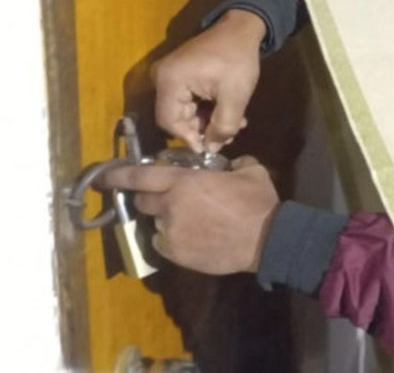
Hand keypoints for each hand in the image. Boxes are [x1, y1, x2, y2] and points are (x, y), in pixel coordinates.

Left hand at [102, 156, 278, 274]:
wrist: (266, 240)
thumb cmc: (257, 203)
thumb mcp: (251, 171)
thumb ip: (233, 164)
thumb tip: (230, 165)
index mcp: (185, 181)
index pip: (140, 176)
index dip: (118, 175)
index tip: (103, 176)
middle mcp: (170, 205)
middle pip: (142, 200)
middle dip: (150, 197)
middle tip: (167, 197)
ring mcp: (171, 232)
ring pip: (155, 222)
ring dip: (165, 218)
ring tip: (187, 220)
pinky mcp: (176, 253)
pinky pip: (163, 243)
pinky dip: (172, 238)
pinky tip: (192, 237)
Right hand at [153, 9, 265, 151]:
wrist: (240, 29)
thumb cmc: (237, 59)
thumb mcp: (235, 96)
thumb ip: (223, 126)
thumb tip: (211, 149)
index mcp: (170, 81)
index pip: (170, 122)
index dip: (189, 138)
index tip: (210, 147)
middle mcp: (162, 78)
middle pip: (176, 118)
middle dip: (202, 130)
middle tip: (227, 136)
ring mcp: (169, 75)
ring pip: (184, 111)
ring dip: (208, 120)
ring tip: (234, 125)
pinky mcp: (179, 75)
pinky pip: (188, 100)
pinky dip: (206, 109)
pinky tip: (228, 113)